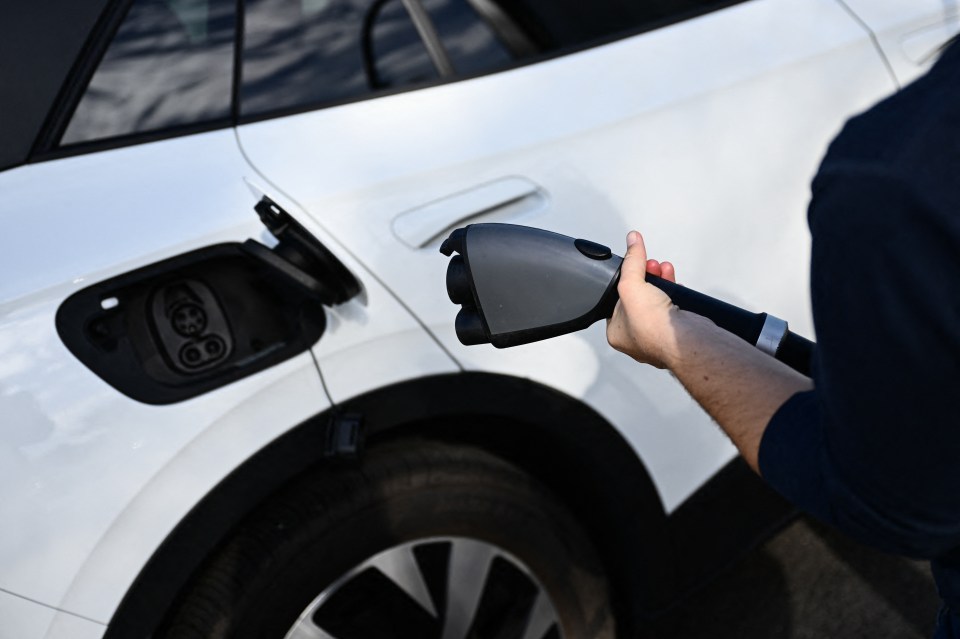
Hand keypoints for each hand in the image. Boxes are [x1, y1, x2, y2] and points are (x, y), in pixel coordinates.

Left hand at [606, 231, 678, 368]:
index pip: (615, 301)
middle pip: (638, 299)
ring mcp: (658, 336)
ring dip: (661, 282)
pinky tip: (676, 283)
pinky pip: (672, 308)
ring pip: (656, 302)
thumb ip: (631, 261)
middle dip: (645, 277)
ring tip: (664, 269)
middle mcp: (636, 338)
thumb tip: (632, 241)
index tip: (633, 268)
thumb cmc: (654, 327)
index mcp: (617, 333)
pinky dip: (675, 293)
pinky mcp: (676, 332)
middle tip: (650, 266)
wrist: (685, 339)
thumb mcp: (631, 285)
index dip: (625, 281)